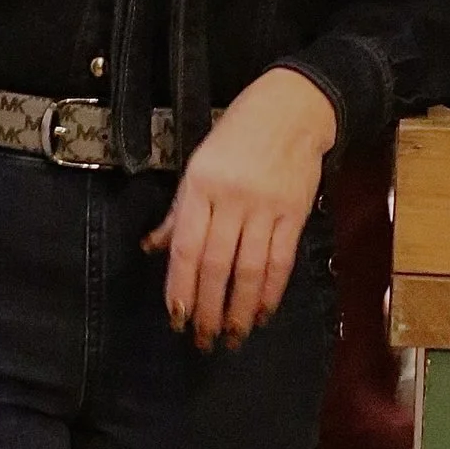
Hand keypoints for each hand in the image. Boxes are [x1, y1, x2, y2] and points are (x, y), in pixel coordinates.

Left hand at [145, 69, 338, 351]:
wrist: (293, 108)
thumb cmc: (238, 133)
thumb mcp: (198, 163)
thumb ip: (180, 211)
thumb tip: (154, 248)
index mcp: (201, 185)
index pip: (188, 247)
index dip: (181, 286)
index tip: (177, 316)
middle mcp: (232, 199)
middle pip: (217, 264)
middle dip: (208, 308)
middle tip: (203, 340)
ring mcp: (266, 207)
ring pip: (250, 269)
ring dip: (240, 308)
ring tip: (232, 335)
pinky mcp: (295, 212)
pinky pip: (281, 260)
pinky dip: (272, 290)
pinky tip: (263, 312)